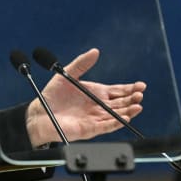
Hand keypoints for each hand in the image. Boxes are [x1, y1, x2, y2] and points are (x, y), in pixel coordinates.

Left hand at [25, 48, 145, 145]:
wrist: (39, 113)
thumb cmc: (53, 95)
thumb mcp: (67, 74)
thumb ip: (81, 63)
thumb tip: (95, 51)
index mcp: (97, 93)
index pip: (119, 91)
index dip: (130, 88)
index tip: (141, 85)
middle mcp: (99, 106)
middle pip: (121, 103)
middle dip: (132, 99)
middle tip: (139, 95)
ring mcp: (95, 118)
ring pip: (117, 115)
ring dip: (128, 111)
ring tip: (137, 106)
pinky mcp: (90, 129)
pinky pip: (106, 127)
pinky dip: (116, 123)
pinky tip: (124, 118)